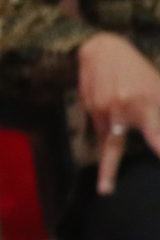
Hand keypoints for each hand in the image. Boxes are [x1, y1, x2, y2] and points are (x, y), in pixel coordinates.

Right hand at [79, 33, 159, 193]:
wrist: (102, 48)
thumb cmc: (138, 71)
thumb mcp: (158, 90)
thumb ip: (159, 119)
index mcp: (146, 105)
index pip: (157, 138)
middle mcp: (120, 108)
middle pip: (115, 146)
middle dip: (108, 171)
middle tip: (105, 191)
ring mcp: (100, 109)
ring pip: (107, 137)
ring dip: (113, 139)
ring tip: (116, 129)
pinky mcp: (88, 108)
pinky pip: (99, 127)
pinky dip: (106, 127)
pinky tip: (109, 108)